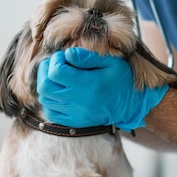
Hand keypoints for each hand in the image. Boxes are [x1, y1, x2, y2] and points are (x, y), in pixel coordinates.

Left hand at [36, 47, 168, 130]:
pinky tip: (58, 91)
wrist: (131, 105)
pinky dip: (49, 100)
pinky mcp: (74, 122)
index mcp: (89, 84)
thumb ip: (87, 56)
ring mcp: (75, 114)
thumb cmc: (122, 78)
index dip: (56, 60)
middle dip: (45, 70)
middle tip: (55, 63)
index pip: (56, 71)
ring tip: (56, 76)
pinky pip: (50, 112)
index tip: (64, 56)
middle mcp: (80, 101)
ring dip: (46, 84)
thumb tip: (67, 54)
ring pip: (45, 99)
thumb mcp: (111, 61)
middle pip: (45, 86)